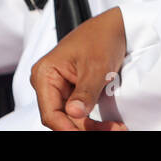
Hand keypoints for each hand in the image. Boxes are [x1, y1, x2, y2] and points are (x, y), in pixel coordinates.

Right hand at [30, 7, 128, 130]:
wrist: (116, 26)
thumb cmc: (101, 37)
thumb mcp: (96, 67)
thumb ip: (84, 92)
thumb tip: (74, 113)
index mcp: (45, 73)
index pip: (50, 113)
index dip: (67, 128)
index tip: (87, 133)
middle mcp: (48, 81)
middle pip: (61, 118)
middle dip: (85, 128)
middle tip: (112, 130)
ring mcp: (60, 86)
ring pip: (72, 118)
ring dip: (92, 127)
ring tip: (115, 128)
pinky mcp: (73, 90)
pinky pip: (80, 111)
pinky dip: (94, 119)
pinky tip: (109, 124)